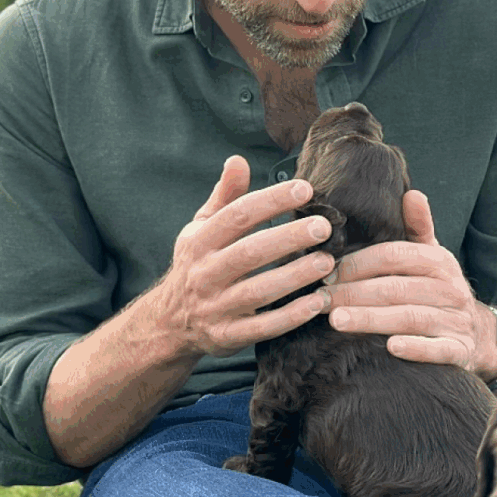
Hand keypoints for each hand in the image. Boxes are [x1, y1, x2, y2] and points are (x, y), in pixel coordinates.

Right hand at [152, 155, 336, 358]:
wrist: (169, 323)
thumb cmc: (196, 265)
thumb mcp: (201, 229)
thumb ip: (224, 197)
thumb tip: (238, 159)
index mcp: (199, 242)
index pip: (237, 216)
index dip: (271, 201)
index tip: (305, 189)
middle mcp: (204, 274)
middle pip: (250, 252)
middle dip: (288, 238)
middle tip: (324, 226)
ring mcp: (215, 308)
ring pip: (259, 291)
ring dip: (295, 277)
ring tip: (328, 262)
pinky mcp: (228, 336)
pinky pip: (263, 327)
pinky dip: (291, 316)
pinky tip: (318, 302)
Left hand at [323, 190, 496, 377]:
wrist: (478, 335)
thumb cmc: (439, 291)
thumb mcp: (433, 257)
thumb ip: (419, 227)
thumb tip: (412, 193)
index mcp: (439, 261)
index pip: (394, 256)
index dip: (358, 264)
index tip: (327, 273)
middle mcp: (450, 289)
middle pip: (396, 288)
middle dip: (354, 293)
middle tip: (321, 300)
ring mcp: (456, 321)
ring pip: (410, 318)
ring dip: (372, 319)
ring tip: (337, 321)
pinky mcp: (459, 351)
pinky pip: (437, 349)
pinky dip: (415, 348)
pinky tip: (390, 348)